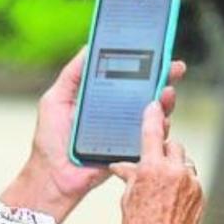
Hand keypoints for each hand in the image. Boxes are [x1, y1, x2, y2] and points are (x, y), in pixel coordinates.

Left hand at [0, 47, 186, 223]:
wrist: (52, 176)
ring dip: (165, 101)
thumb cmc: (50, 141)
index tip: (155, 49)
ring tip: (167, 91)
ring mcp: (127, 132)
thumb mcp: (55, 100)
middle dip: (164, 78)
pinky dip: (160, 128)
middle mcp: (118, 114)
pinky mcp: (131, 151)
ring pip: (155, 114)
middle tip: (173, 67)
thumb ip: (72, 75)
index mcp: (103, 99)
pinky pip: (151, 138)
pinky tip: (161, 119)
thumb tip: (88, 47)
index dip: (143, 63)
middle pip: (147, 92)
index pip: (128, 77)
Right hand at [110, 101, 203, 223]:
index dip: (152, 116)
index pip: (153, 133)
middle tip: (152, 162)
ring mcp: (191, 184)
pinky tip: (171, 197)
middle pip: (173, 146)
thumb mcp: (127, 200)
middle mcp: (175, 172)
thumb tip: (124, 167)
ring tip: (162, 183)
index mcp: (152, 170)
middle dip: (163, 150)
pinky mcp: (200, 196)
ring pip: (184, 162)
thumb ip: (130, 177)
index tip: (154, 105)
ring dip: (174, 166)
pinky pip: (192, 179)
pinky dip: (182, 182)